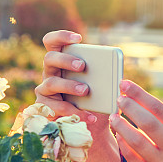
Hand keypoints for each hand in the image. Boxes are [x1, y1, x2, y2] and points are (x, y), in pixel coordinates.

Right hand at [33, 30, 118, 161]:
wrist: (94, 125)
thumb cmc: (96, 98)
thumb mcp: (101, 84)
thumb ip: (104, 75)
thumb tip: (117, 74)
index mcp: (62, 61)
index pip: (52, 42)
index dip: (61, 36)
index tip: (78, 38)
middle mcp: (50, 72)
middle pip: (50, 58)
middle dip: (66, 60)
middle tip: (83, 65)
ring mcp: (45, 90)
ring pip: (52, 83)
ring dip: (69, 85)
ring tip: (86, 90)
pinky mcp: (45, 108)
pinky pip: (56, 108)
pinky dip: (74, 111)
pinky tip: (90, 116)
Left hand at [109, 80, 162, 161]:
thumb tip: (161, 103)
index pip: (160, 108)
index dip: (140, 94)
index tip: (125, 84)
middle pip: (148, 122)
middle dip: (130, 106)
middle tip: (118, 97)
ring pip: (138, 141)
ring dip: (122, 126)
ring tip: (113, 116)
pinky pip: (134, 160)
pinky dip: (124, 146)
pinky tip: (118, 136)